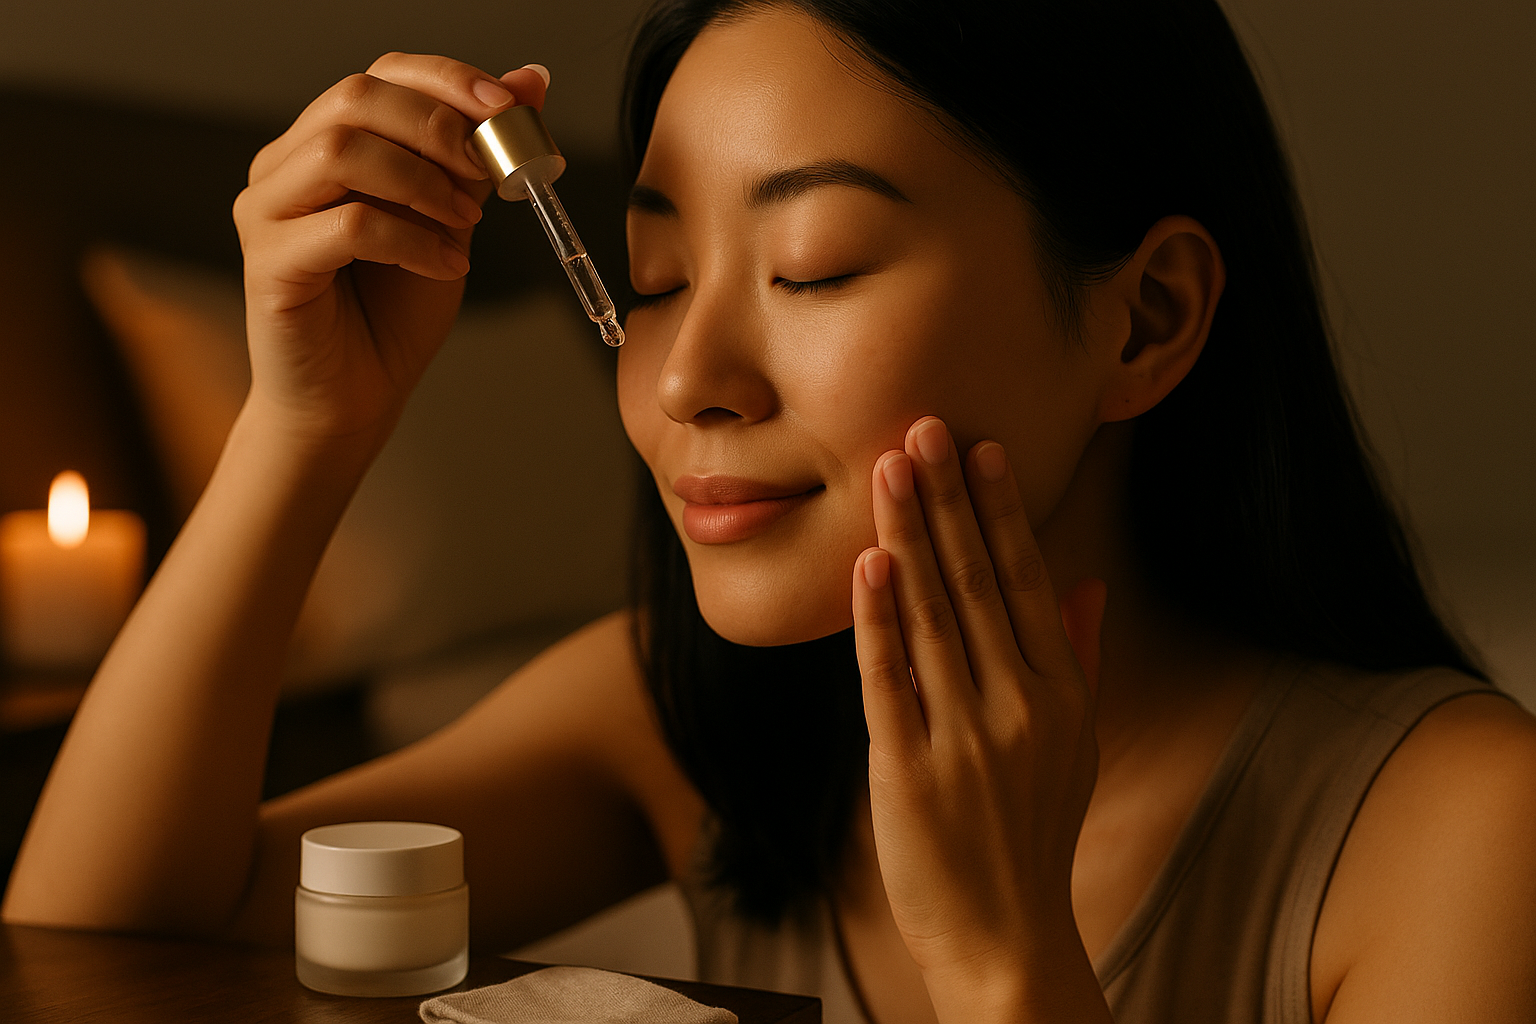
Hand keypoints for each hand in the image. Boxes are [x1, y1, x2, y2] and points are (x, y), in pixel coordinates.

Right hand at [233, 54, 548, 441]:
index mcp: (324, 144)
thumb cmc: (393, 313)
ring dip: (422, 180)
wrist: (352, 399)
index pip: (378, 76)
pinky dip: (411, 240)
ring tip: (466, 224)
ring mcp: (266, 210)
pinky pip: (348, 226)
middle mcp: (283, 165)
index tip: (507, 106)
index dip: (445, 80)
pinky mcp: (268, 262)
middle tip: (488, 168)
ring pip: (342, 151)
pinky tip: (445, 267)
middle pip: (356, 98)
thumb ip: (476, 156)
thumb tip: (528, 82)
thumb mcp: (449, 222)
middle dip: (438, 125)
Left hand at [852, 416, 1107, 1017]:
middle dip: (948, 500)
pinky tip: (866, 564)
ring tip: (887, 470)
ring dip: (907, 536)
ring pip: (931, 616)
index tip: (980, 450)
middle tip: (922, 427)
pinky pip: (889, 680)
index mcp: (1060, 695)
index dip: (1000, 513)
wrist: (1006, 940)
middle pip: (976, 584)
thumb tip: (1088, 583)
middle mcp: (1018, 707)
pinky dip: (876, 618)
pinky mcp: (909, 771)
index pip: (1026, 583)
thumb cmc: (1035, 836)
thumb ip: (1081, 659)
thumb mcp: (1077, 746)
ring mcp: (964, 738)